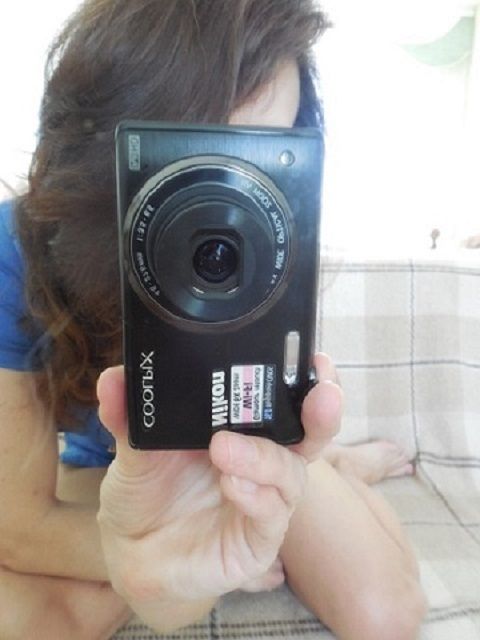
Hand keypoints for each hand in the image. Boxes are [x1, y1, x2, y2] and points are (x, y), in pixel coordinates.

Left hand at [96, 354, 341, 605]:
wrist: (132, 554)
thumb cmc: (145, 492)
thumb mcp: (133, 449)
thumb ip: (128, 415)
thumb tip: (113, 378)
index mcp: (241, 429)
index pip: (286, 399)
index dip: (305, 378)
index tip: (312, 356)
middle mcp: (262, 461)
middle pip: (310, 434)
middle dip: (322, 410)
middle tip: (322, 393)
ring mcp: (264, 500)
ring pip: (291, 474)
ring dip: (266, 457)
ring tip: (224, 448)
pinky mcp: (258, 540)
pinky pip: (271, 517)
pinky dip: (255, 496)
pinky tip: (231, 484)